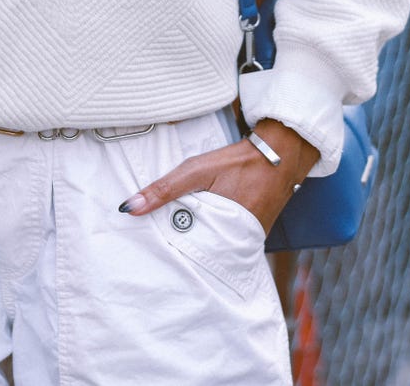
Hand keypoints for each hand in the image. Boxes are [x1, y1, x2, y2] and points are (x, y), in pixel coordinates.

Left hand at [118, 119, 319, 234]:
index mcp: (218, 232)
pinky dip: (213, 236)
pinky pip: (226, 240)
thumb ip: (164, 189)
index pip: (184, 254)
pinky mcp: (252, 235)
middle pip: (199, 254)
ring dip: (197, 244)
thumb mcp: (196, 171)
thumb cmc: (236, 162)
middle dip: (181, 251)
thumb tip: (129, 208)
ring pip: (212, 247)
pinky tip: (199, 230)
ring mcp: (245, 241)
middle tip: (159, 251)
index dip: (168, 252)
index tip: (150, 254)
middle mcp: (233, 244)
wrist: (279, 156)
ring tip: (175, 243)